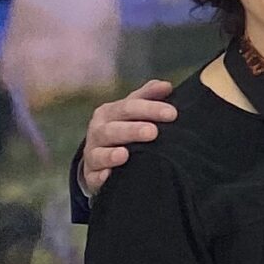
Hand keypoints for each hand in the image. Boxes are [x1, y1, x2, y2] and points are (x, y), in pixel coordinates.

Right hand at [79, 79, 177, 194]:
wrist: (101, 158)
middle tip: (153, 132)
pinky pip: (93, 177)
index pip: (129, 107)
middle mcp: (98, 131)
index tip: (172, 113)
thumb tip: (166, 86)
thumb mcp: (133, 111)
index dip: (149, 108)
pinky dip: (100, 176)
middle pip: (113, 129)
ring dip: (111, 154)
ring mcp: (93, 154)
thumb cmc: (123, 128)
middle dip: (132, 130)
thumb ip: (147, 97)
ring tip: (125, 154)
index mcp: (110, 113)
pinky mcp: (91, 176)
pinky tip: (108, 176)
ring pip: (99, 153)